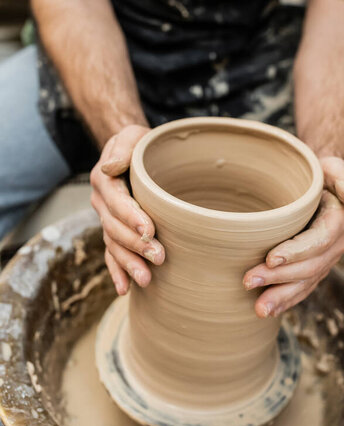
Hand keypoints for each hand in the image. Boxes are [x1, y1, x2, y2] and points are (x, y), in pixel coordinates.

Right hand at [90, 125, 164, 295]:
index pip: (118, 201)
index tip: (149, 229)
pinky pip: (111, 255)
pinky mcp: (114, 232)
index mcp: (105, 180)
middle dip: (136, 245)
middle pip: (116, 228)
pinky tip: (125, 288)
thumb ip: (122, 148)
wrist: (132, 153)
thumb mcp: (131, 136)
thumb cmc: (138, 144)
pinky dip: (117, 272)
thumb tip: (110, 167)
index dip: (131, 216)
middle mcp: (102, 203)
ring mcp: (107, 220)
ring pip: (114, 245)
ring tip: (146, 279)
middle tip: (159, 257)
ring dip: (129, 263)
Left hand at [243, 156, 343, 317]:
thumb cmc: (319, 173)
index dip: (296, 252)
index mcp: (340, 220)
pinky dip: (286, 300)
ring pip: (306, 282)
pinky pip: (303, 286)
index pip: (318, 240)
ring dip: (281, 296)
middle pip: (310, 266)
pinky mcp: (315, 266)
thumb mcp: (333, 168)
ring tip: (258, 309)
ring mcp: (327, 258)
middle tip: (248, 281)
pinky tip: (269, 310)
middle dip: (279, 277)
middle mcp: (337, 243)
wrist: (319, 184)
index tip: (270, 258)